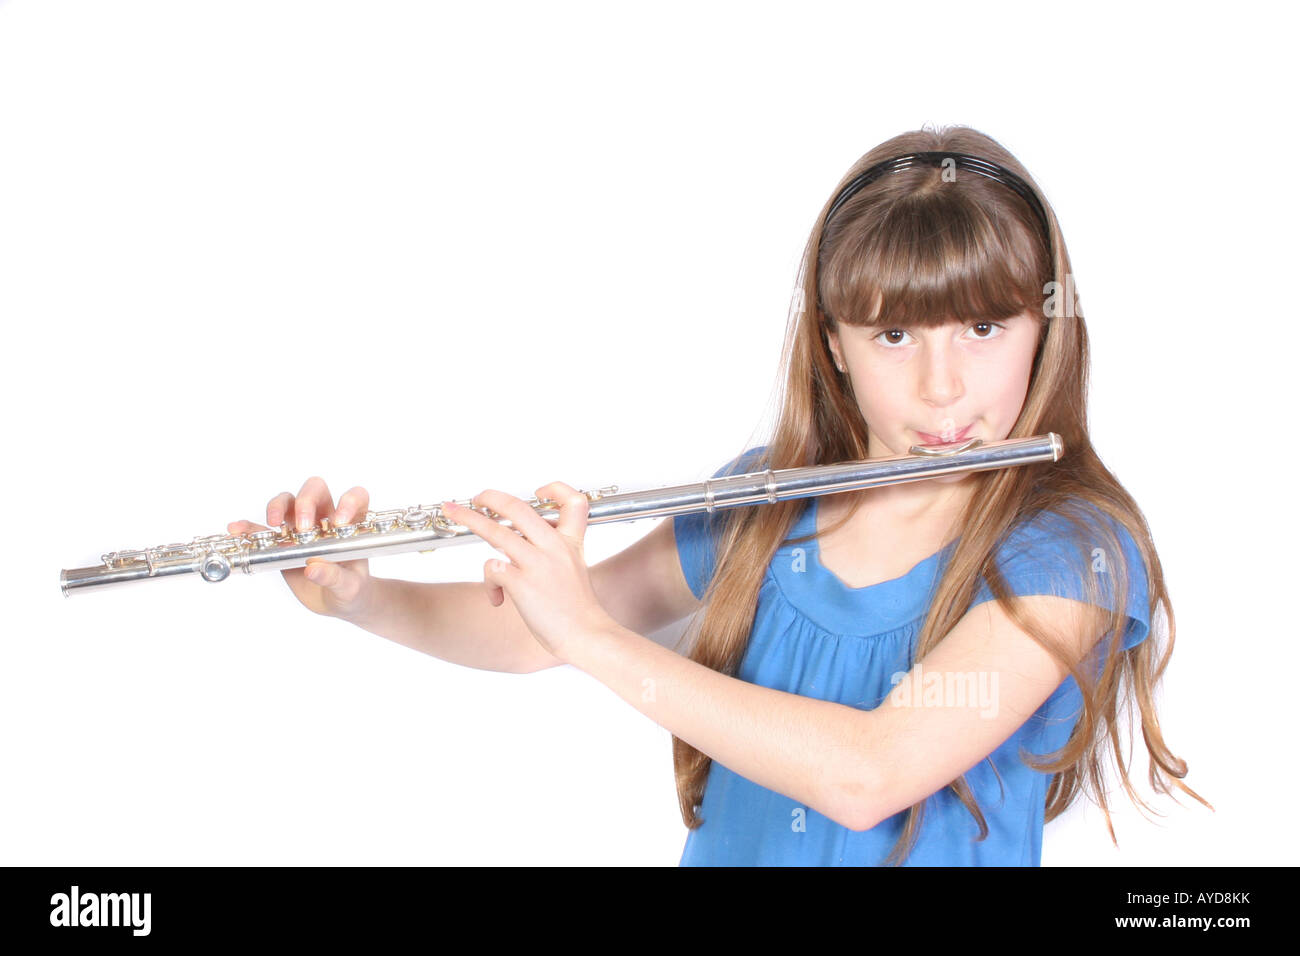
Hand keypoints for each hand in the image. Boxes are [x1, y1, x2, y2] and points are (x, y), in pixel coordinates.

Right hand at [226, 476, 374, 620]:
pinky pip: (262, 528)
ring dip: (278, 507)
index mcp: (351, 525)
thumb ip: (334, 577)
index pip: (355, 497)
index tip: (340, 522)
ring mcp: (301, 527)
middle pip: (315, 491)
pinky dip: (250, 527)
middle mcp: (326, 519)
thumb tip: (313, 568)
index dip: (349, 501)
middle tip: (302, 528)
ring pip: (288, 501)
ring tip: (274, 524)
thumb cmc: (351, 588)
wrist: (336, 603)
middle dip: (306, 501)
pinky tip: (238, 530)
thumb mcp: (348, 586)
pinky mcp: (282, 541)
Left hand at [442, 482, 614, 661]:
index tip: (537, 491)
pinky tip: (498, 598)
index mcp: (570, 541)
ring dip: (469, 519)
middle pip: (518, 507)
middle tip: (477, 497)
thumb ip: (554, 549)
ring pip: (495, 531)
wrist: (585, 635)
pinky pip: (492, 569)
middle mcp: (554, 546)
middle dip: (491, 497)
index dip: (555, 489)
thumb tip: (519, 538)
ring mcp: (537, 563)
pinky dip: (490, 583)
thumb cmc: (576, 608)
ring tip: (453, 513)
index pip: (572, 500)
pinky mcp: (522, 583)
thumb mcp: (574, 568)